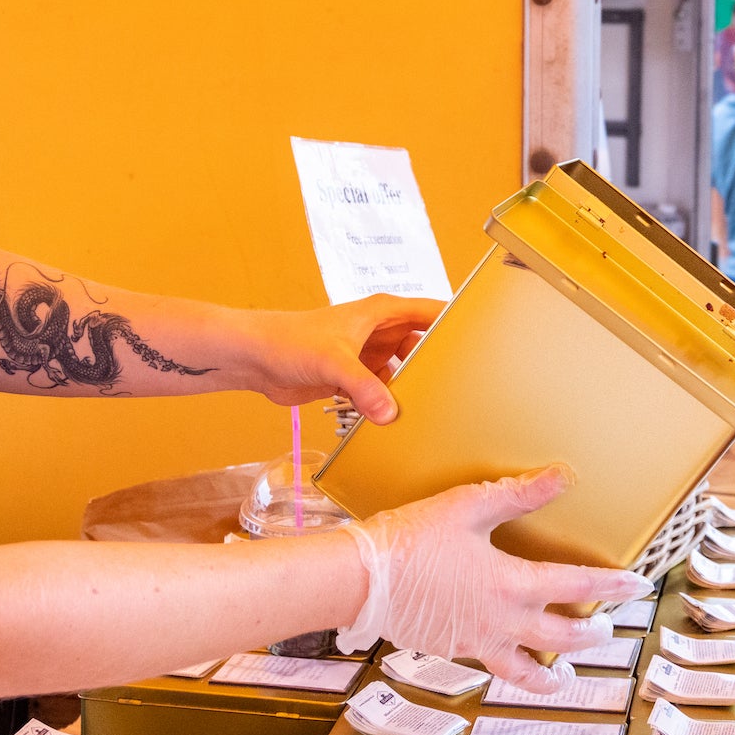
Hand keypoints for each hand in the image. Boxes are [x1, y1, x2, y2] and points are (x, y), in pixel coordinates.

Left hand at [227, 295, 443, 423]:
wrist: (254, 358)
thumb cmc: (289, 341)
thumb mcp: (332, 361)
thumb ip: (363, 387)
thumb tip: (390, 414)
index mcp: (383, 312)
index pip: (432, 312)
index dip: (456, 323)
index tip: (480, 343)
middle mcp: (380, 332)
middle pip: (422, 346)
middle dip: (438, 364)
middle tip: (462, 388)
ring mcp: (367, 356)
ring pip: (403, 372)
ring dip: (413, 389)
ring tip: (435, 410)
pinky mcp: (353, 378)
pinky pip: (382, 392)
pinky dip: (389, 405)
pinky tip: (399, 422)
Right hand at [339, 467, 648, 689]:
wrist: (360, 580)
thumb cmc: (410, 540)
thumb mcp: (467, 507)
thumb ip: (517, 495)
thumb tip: (560, 477)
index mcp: (511, 583)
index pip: (577, 587)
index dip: (612, 586)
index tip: (637, 586)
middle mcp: (501, 620)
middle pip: (561, 636)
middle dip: (591, 634)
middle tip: (608, 629)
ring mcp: (477, 641)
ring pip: (528, 669)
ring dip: (553, 672)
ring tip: (566, 674)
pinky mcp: (453, 649)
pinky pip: (492, 668)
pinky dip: (511, 672)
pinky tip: (508, 662)